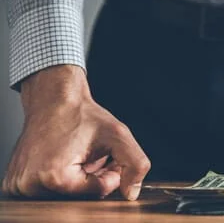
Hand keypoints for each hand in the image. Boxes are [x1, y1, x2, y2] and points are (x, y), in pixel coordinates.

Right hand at [1, 65, 150, 199]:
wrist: (53, 99)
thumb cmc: (80, 114)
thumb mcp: (118, 135)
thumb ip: (135, 164)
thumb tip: (131, 193)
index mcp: (54, 177)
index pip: (99, 191)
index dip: (110, 171)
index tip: (104, 152)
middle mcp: (32, 185)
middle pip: (82, 196)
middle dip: (95, 175)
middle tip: (93, 153)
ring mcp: (22, 185)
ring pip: (69, 194)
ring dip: (81, 177)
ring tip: (77, 153)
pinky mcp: (18, 183)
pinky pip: (52, 190)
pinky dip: (64, 177)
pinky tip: (64, 157)